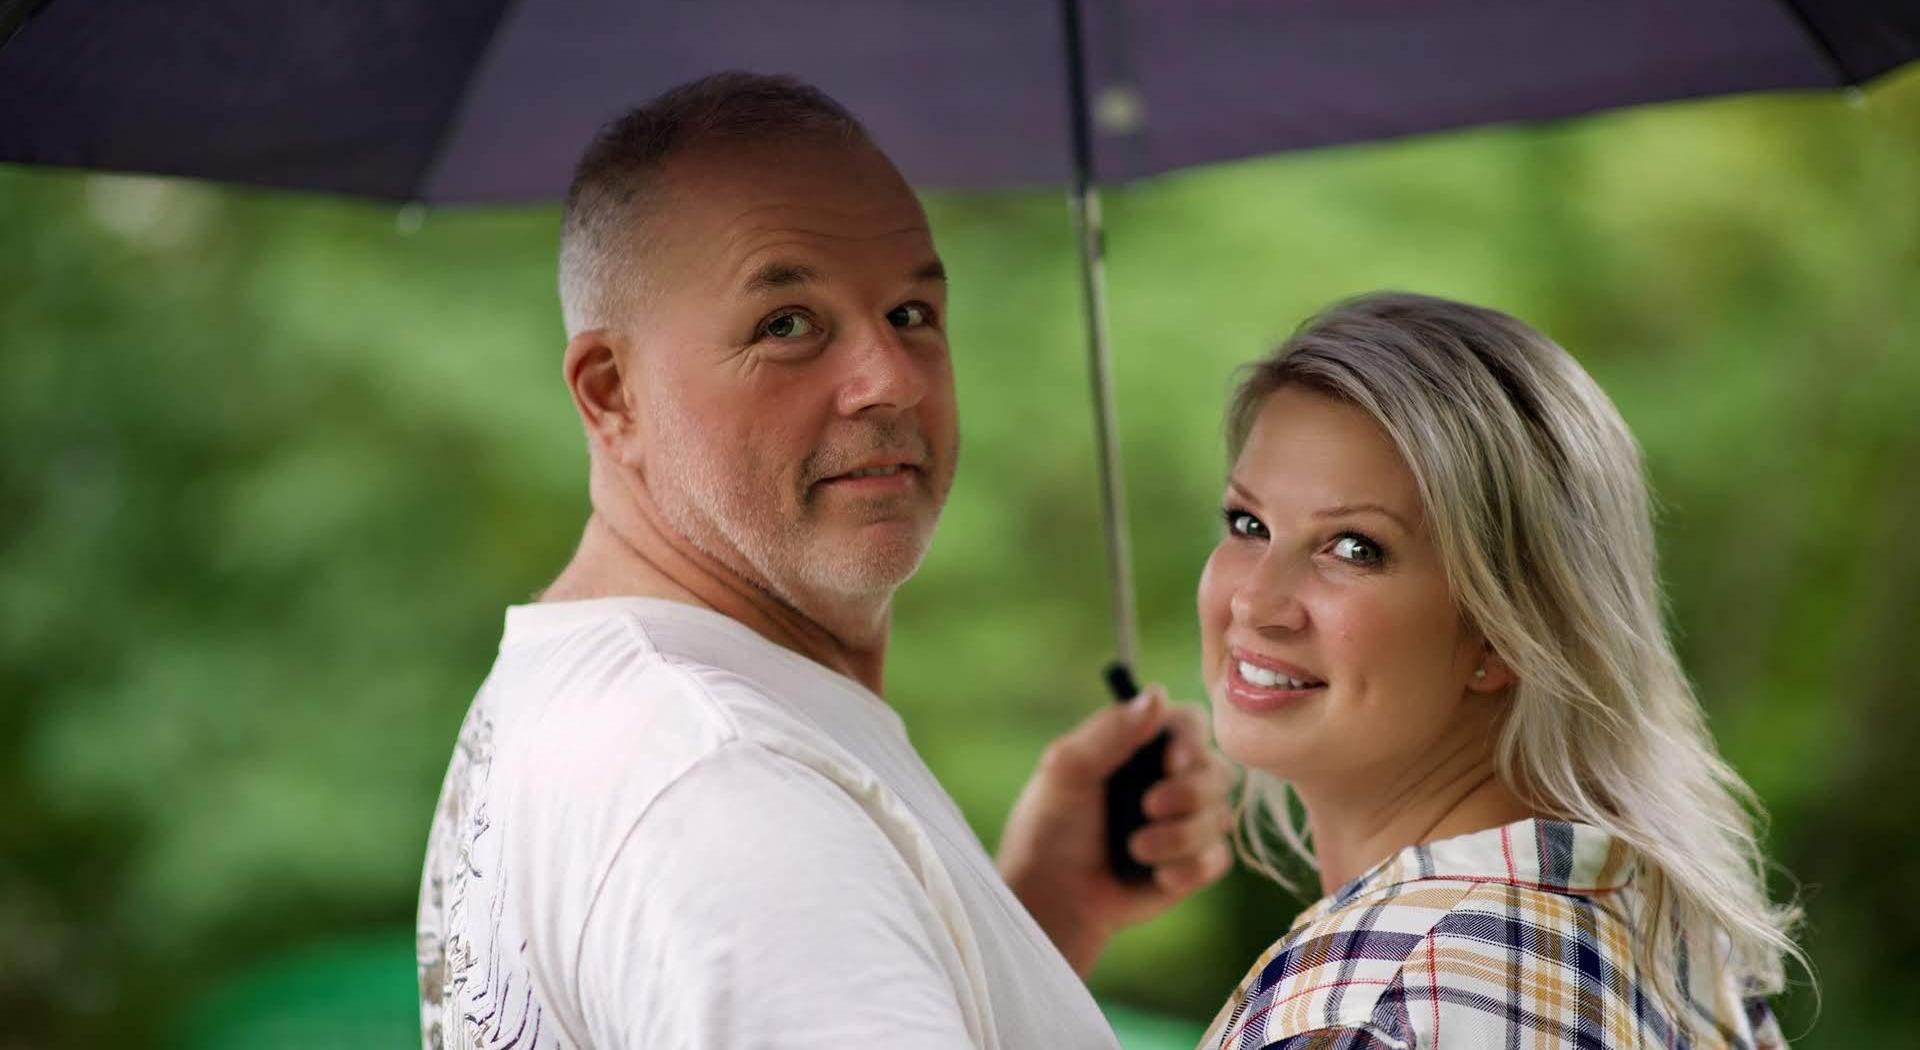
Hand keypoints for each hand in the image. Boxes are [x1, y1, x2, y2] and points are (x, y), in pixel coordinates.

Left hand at [997, 687, 1234, 976]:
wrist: (1051, 896)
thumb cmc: (1050, 825)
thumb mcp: (1066, 770)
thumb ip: (1110, 732)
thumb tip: (1157, 694)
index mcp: (1142, 744)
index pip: (1191, 723)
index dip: (1190, 741)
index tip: (1168, 763)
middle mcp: (1172, 777)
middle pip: (1218, 769)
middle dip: (1189, 792)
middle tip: (1148, 808)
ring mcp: (1188, 820)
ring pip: (1220, 816)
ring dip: (1180, 836)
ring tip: (1135, 848)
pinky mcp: (1195, 862)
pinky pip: (1217, 858)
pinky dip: (1186, 868)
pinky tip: (1154, 875)